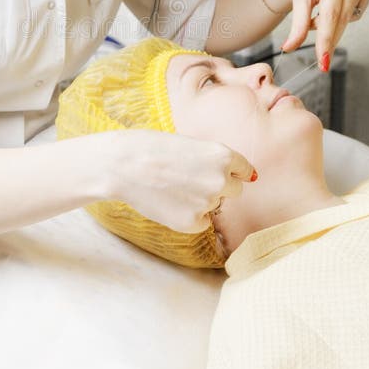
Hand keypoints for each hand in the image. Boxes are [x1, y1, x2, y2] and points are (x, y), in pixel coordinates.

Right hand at [106, 129, 255, 233]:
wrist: (123, 166)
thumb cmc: (151, 148)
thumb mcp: (190, 145)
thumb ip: (212, 161)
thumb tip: (233, 177)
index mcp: (223, 156)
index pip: (245, 170)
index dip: (236, 173)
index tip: (232, 175)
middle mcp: (222, 180)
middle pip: (235, 190)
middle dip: (220, 187)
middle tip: (191, 181)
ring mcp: (208, 203)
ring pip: (216, 206)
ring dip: (202, 201)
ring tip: (173, 189)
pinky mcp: (193, 223)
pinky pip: (202, 222)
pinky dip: (190, 216)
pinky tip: (170, 203)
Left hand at [280, 0, 368, 68]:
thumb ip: (298, 24)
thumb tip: (290, 47)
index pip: (331, 14)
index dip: (327, 40)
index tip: (323, 61)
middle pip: (342, 18)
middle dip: (329, 39)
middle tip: (321, 59)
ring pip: (349, 18)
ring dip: (332, 24)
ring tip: (316, 9)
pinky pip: (356, 12)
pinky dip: (342, 15)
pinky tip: (331, 3)